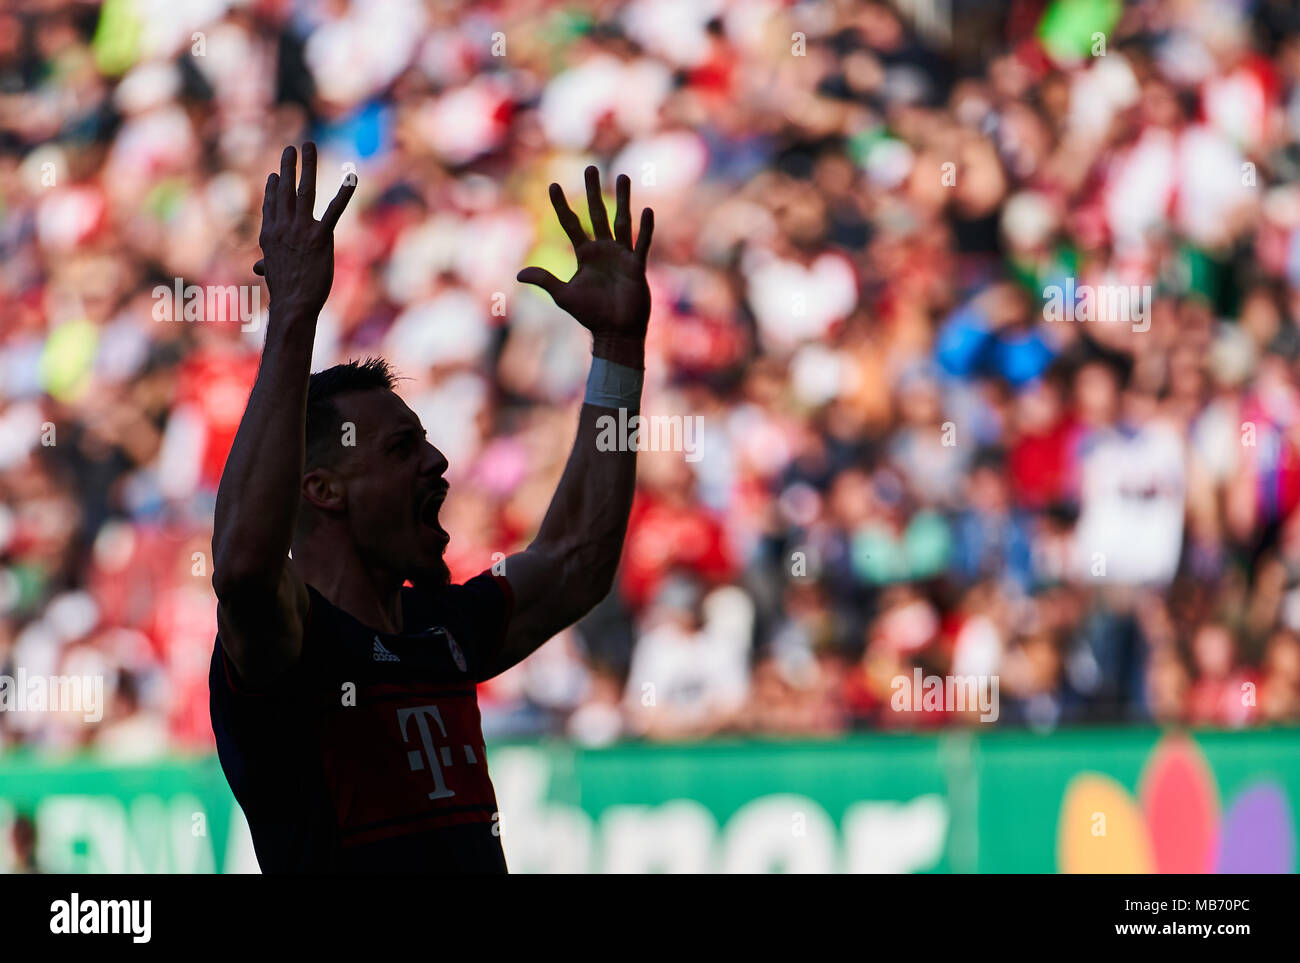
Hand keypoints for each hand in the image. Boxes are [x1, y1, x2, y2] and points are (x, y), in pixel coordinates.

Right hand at [253, 143, 355, 315]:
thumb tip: (258, 267)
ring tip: (308, 147)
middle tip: (291, 149)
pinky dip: (344, 193)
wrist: (294, 303)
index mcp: (270, 234)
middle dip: (288, 167)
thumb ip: (267, 264)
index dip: (272, 189)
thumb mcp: (273, 272)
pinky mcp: (321, 237)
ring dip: (307, 166)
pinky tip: (352, 178)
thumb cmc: (285, 292)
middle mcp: (283, 226)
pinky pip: (334, 210)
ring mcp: (301, 230)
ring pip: (304, 191)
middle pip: (285, 190)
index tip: (273, 175)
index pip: (271, 205)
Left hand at [517, 167, 653, 365]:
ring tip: (622, 176)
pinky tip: (647, 210)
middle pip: (597, 214)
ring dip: (623, 199)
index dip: (561, 206)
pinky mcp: (637, 266)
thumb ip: (545, 280)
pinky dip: (645, 228)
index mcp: (585, 254)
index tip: (553, 185)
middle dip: (593, 191)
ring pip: (622, 221)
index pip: (571, 224)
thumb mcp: (564, 295)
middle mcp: (603, 250)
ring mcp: (621, 256)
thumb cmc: (591, 314)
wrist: (616, 331)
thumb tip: (518, 274)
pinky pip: (641, 243)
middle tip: (590, 168)